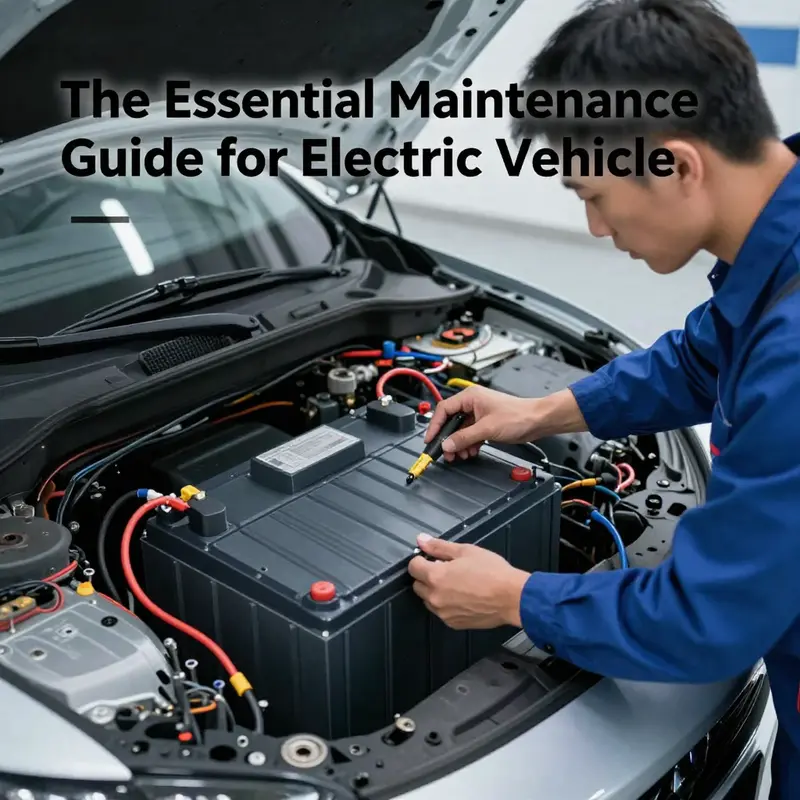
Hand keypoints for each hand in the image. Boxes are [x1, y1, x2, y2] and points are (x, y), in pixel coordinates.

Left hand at [407, 533, 529, 629]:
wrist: (512, 597)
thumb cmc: (492, 572)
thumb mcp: (465, 551)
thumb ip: (439, 546)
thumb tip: (421, 540)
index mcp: (435, 577)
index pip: (413, 567)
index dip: (421, 560)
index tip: (432, 558)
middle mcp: (435, 597)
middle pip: (418, 585)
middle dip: (427, 576)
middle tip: (447, 570)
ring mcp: (444, 613)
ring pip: (429, 600)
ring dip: (436, 591)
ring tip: (458, 584)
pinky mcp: (454, 623)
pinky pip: (442, 612)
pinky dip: (447, 604)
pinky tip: (464, 597)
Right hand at [424, 386, 587, 460]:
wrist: (537, 421)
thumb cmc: (518, 416)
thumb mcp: (486, 429)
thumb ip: (464, 438)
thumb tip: (446, 444)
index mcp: (470, 397)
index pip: (444, 410)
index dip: (435, 426)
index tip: (430, 440)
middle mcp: (472, 403)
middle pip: (451, 421)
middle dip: (448, 439)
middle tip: (445, 452)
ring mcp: (479, 414)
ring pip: (460, 430)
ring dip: (459, 444)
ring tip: (459, 455)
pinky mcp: (486, 423)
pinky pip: (470, 434)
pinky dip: (468, 444)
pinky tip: (470, 452)